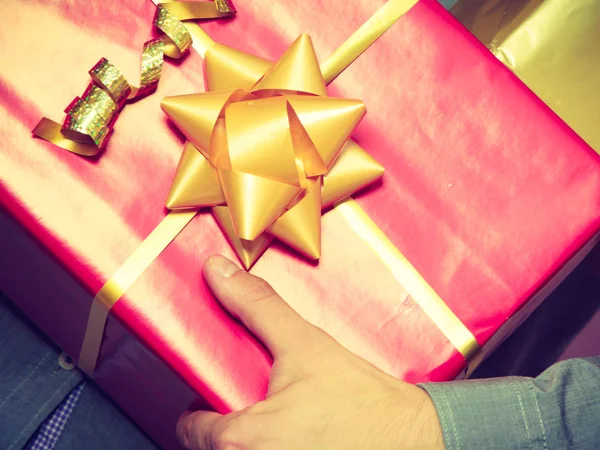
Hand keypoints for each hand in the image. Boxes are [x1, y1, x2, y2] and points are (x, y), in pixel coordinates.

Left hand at [177, 255, 443, 449]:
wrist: (414, 438)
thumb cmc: (363, 402)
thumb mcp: (303, 344)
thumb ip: (255, 307)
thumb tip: (219, 273)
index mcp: (241, 442)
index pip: (191, 428)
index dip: (204, 404)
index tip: (222, 390)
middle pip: (216, 446)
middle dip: (230, 421)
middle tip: (258, 399)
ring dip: (255, 439)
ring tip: (285, 417)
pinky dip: (279, 447)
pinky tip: (303, 432)